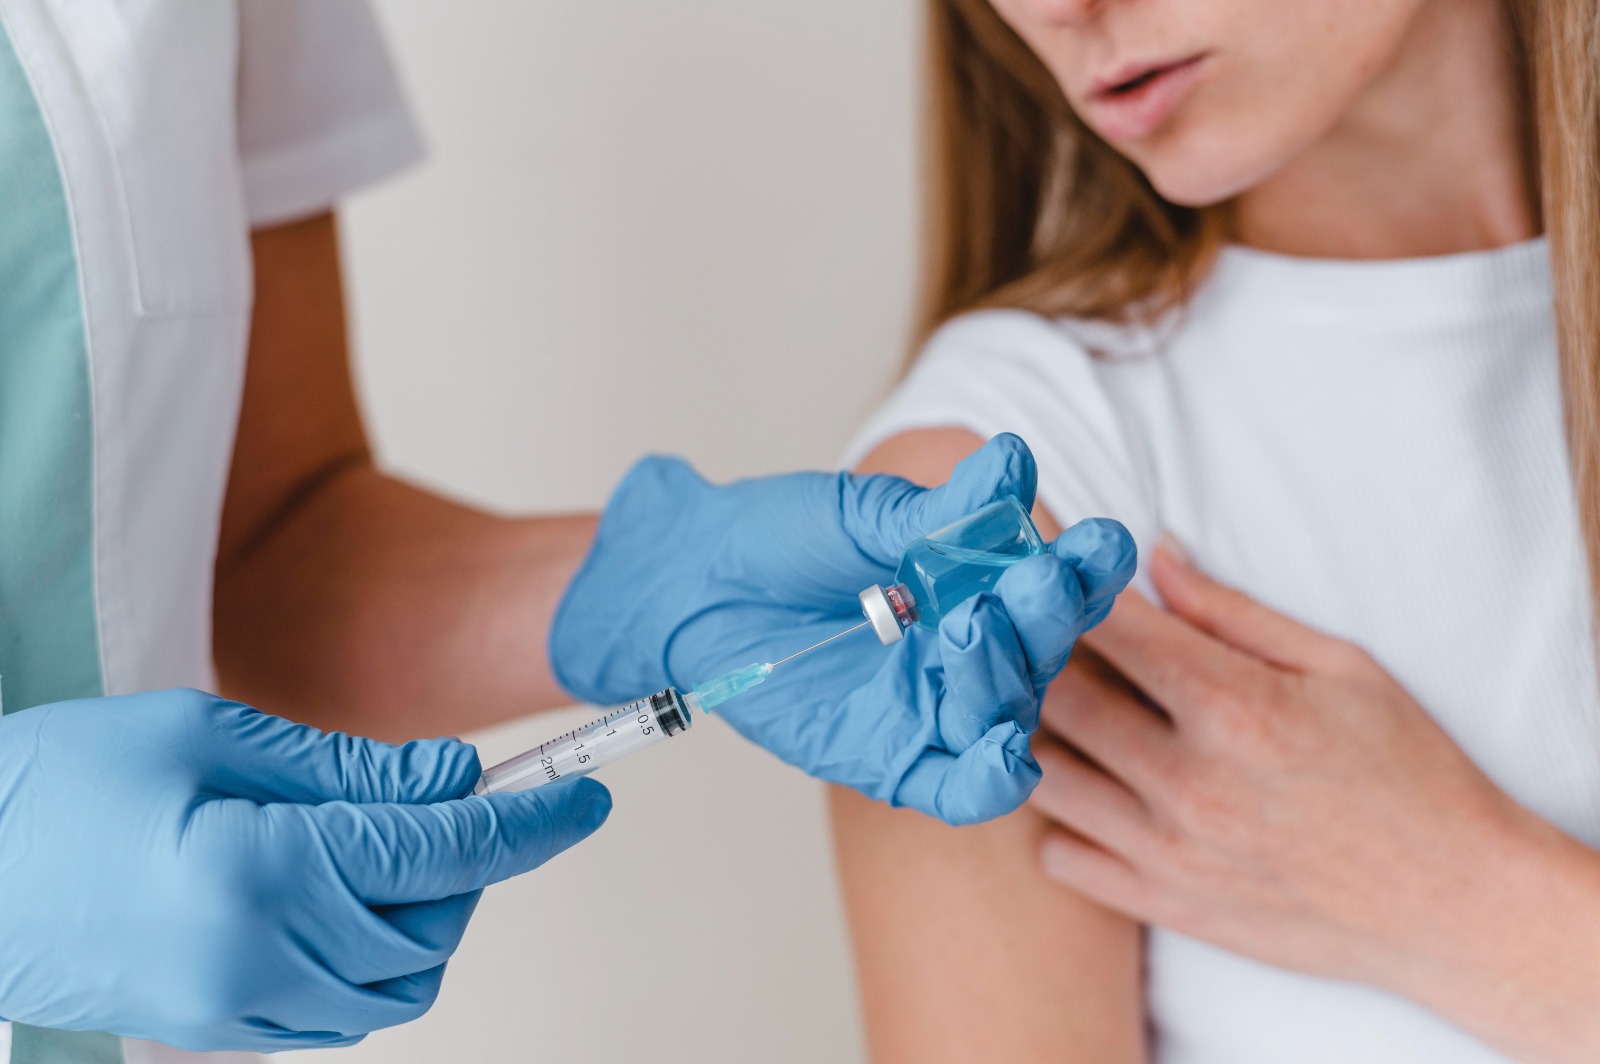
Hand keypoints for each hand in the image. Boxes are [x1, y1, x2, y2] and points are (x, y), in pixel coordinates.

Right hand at [0, 689, 609, 1050]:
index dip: (532, 824)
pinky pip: (342, 1013)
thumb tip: (460, 779)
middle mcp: (256, 962)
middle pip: (434, 928)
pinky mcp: (214, 1034)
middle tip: (460, 803)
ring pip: (399, 986)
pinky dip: (375, 959)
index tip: (591, 797)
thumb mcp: (213, 737)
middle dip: (474, 866)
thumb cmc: (66, 778)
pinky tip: (341, 896)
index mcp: (260, 874)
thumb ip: (353, 770)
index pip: (443, 853)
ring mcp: (232, 1013)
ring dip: (428, 915)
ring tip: (391, 845)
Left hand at [550, 434, 1135, 823]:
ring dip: (1005, 678)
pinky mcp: (897, 759)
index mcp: (980, 585)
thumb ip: (938, 513)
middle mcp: (973, 651)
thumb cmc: (779, 540)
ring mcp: (937, 708)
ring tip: (973, 628)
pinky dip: (990, 778)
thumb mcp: (859, 518)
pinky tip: (1004, 754)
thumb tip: (1013, 462)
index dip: (1087, 569)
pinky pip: (960, 787)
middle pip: (1039, 650)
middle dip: (1046, 616)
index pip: (1055, 584)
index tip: (1103, 542)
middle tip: (1034, 581)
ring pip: (1005, 714)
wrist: (695, 583)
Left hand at [1030, 544, 1599, 1060]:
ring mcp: (1171, 850)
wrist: (1455, 904)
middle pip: (1055, 698)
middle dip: (1031, 658)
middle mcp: (1190, 780)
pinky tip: (1089, 794)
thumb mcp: (1340, 667)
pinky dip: (1059, 822)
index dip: (1061, 591)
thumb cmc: (1408, 772)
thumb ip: (1232, 613)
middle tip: (1027, 638)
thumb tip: (1156, 558)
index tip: (1040, 573)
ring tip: (1050, 713)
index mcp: (1235, 706)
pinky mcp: (1166, 904)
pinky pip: (1061, 858)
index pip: (1109, 628)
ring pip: (1042, 777)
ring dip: (1032, 737)